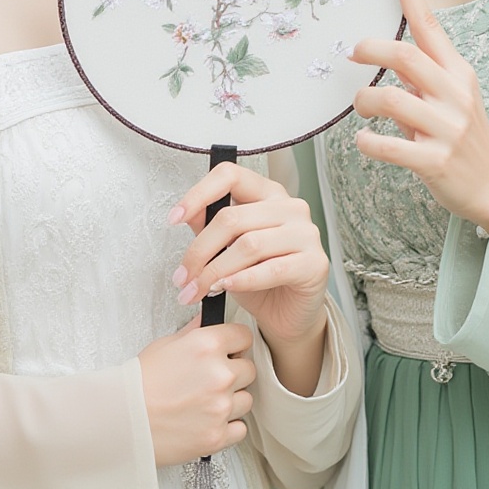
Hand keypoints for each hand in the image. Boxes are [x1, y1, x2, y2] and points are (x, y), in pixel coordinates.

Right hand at [137, 319, 255, 465]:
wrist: (122, 420)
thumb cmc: (138, 384)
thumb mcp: (164, 345)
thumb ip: (194, 333)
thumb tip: (208, 322)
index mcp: (207, 345)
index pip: (244, 337)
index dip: (236, 344)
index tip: (231, 351)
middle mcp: (219, 374)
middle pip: (249, 369)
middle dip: (234, 373)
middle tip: (212, 380)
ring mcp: (221, 407)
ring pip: (246, 399)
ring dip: (231, 400)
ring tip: (205, 402)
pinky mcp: (217, 435)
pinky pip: (240, 428)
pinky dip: (228, 426)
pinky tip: (208, 420)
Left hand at [170, 161, 329, 394]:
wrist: (288, 314)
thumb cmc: (258, 276)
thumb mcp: (227, 248)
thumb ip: (208, 227)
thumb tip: (184, 213)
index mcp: (267, 193)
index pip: (230, 175)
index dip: (198, 194)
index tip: (174, 218)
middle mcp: (290, 206)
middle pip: (232, 218)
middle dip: (199, 251)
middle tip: (182, 278)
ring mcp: (306, 233)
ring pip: (249, 244)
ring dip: (215, 271)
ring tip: (198, 290)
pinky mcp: (314, 263)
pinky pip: (272, 269)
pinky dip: (243, 279)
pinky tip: (227, 288)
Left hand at [350, 0, 488, 232]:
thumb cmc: (462, 135)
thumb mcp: (451, 97)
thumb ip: (422, 75)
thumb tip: (382, 51)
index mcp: (458, 72)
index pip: (431, 24)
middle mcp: (455, 95)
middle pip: (406, 56)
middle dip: (371, 49)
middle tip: (353, 53)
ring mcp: (447, 128)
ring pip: (391, 100)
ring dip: (365, 101)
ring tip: (361, 107)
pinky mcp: (435, 161)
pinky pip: (389, 147)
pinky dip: (368, 142)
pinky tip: (365, 140)